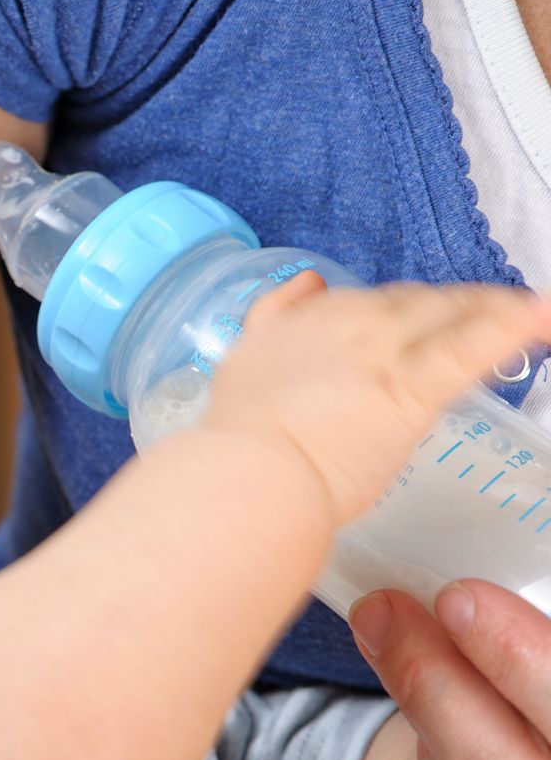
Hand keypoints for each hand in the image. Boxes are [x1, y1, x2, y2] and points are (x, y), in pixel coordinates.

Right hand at [205, 275, 550, 523]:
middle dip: (453, 307)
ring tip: (530, 312)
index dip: (406, 310)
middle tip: (486, 318)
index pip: (373, 301)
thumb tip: (305, 284)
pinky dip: (513, 328)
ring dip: (491, 309)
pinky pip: (470, 348)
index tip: (425, 319)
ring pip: (448, 315)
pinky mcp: (411, 388)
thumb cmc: (238, 442)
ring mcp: (382, 352)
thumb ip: (274, 319)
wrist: (244, 474)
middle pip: (416, 302)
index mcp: (305, 320)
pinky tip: (542, 315)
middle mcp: (346, 323)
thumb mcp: (241, 363)